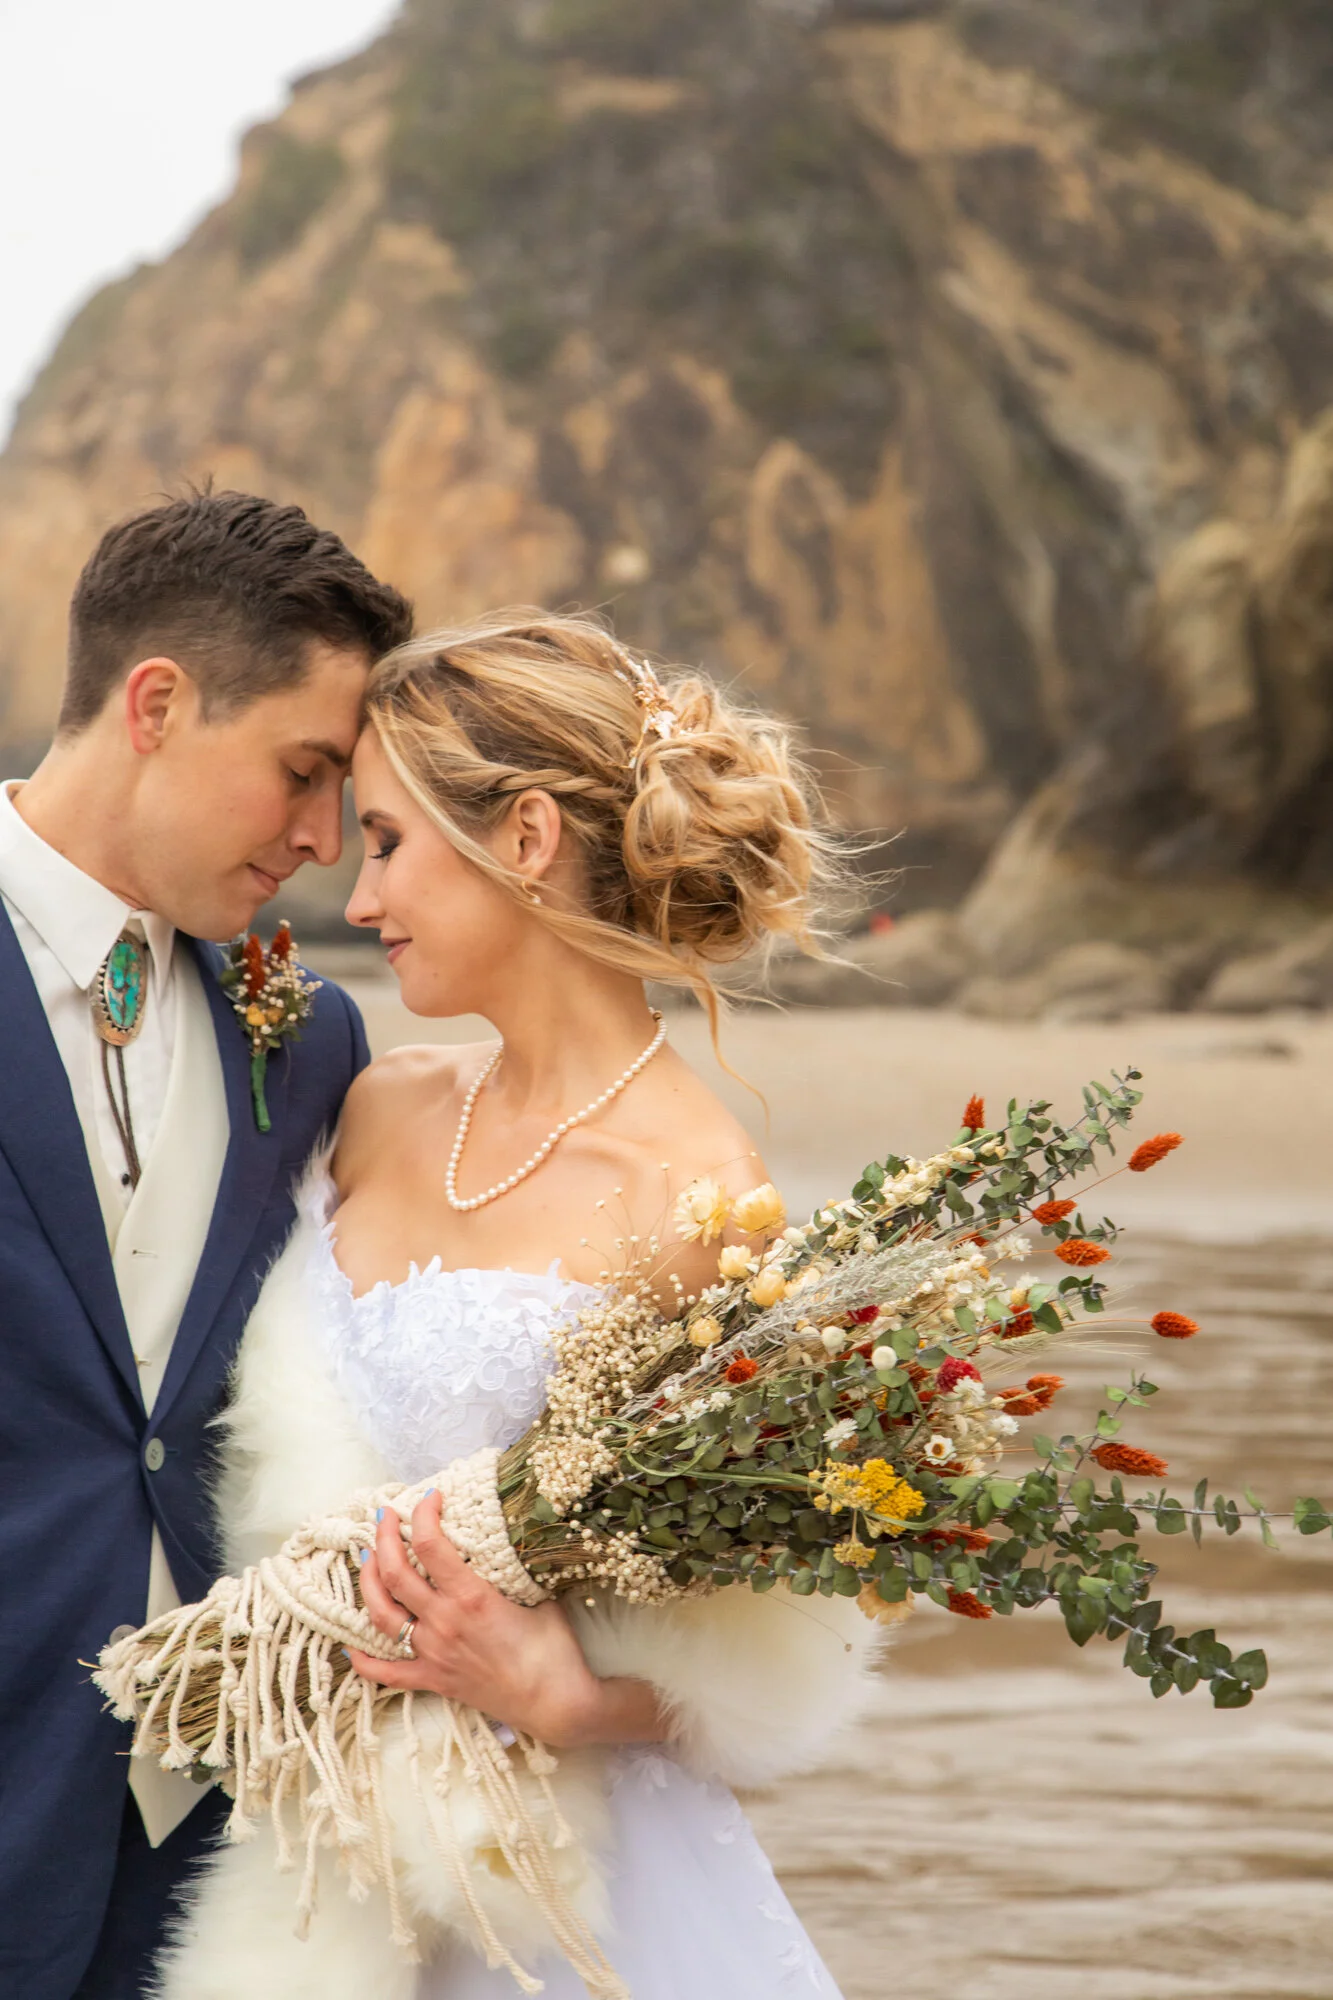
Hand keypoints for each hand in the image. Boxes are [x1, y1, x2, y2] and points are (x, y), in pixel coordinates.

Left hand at [350, 1493, 663, 1749]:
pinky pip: (387, 1673)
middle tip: (384, 1517)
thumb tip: (505, 1543)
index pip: (432, 1545)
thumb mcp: (538, 1595)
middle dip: (384, 1537)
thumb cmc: (555, 1649)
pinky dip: (365, 1660)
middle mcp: (443, 1623)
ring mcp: (433, 1654)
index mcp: (471, 1597)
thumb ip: (514, 1570)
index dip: (424, 1513)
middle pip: (395, 1573)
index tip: (430, 1497)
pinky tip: (351, 1646)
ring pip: (380, 1615)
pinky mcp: (433, 1681)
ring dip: (368, 1583)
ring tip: (368, 1559)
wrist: (556, 1703)